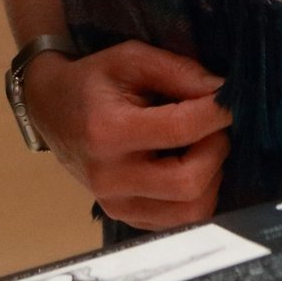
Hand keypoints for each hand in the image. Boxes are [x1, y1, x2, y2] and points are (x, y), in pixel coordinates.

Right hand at [25, 39, 232, 229]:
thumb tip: (223, 91)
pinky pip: (179, 222)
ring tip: (203, 146)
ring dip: (211, 176)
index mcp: (108, 132)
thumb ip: (178, 71)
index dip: (216, 112)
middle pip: (190, 182)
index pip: (180, 129)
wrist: (52, 110)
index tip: (229, 98)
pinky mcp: (124, 217)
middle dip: (217, 149)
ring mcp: (116, 205)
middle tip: (216, 126)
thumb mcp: (131, 58)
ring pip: (191, 211)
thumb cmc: (93, 81)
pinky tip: (187, 165)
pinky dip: (196, 194)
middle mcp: (110, 177)